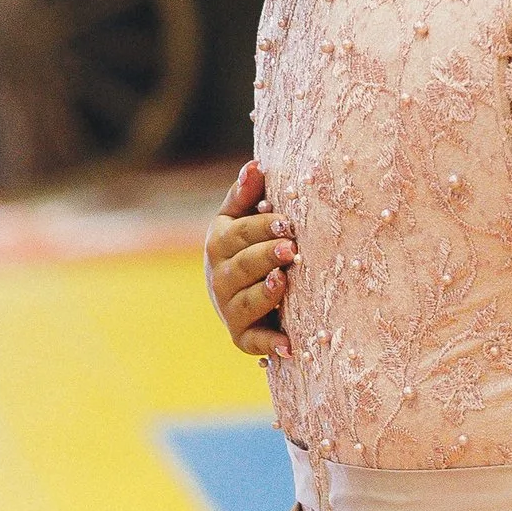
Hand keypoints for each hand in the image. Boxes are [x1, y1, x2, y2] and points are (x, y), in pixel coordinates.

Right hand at [206, 159, 293, 356]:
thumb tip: (257, 165)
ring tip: (283, 282)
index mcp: (220, 243)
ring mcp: (230, 308)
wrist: (238, 292)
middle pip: (243, 266)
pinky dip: (269, 344)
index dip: (263, 227)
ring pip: (246, 302)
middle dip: (266, 256)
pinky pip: (253, 341)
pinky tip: (289, 345)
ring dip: (265, 293)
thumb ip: (247, 194)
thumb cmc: (248, 245)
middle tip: (291, 248)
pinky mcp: (242, 336)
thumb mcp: (241, 219)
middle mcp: (221, 277)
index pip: (240, 233)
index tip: (288, 221)